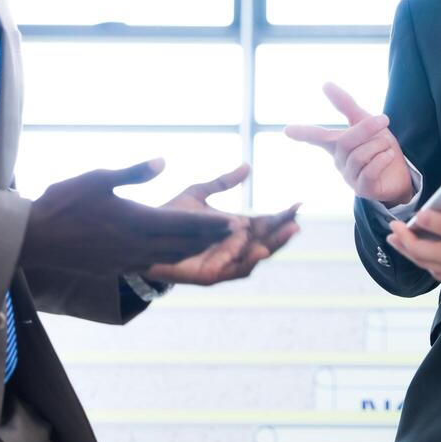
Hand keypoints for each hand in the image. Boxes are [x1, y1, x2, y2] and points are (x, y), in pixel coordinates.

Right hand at [19, 159, 232, 276]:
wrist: (35, 238)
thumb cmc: (64, 202)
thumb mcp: (99, 178)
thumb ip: (134, 172)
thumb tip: (163, 161)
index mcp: (137, 221)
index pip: (185, 224)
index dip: (212, 224)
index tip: (235, 222)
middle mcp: (137, 245)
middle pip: (184, 244)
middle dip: (212, 239)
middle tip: (237, 234)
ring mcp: (127, 259)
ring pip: (171, 257)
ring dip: (195, 250)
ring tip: (214, 244)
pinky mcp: (115, 267)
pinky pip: (152, 263)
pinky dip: (172, 258)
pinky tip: (175, 254)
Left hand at [145, 164, 300, 285]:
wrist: (141, 236)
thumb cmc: (171, 216)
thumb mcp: (199, 194)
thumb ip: (223, 183)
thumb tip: (248, 166)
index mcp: (235, 230)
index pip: (265, 223)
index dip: (282, 216)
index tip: (299, 205)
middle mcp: (233, 248)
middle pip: (266, 242)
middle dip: (282, 234)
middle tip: (297, 224)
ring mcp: (223, 263)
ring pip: (254, 259)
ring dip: (269, 248)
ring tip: (281, 238)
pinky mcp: (209, 275)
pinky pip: (232, 270)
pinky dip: (246, 261)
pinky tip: (255, 251)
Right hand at [284, 82, 413, 206]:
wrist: (402, 174)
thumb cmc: (380, 147)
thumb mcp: (365, 122)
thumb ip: (346, 105)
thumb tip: (325, 84)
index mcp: (336, 145)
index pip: (317, 136)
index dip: (303, 132)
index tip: (287, 129)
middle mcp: (339, 161)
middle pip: (345, 141)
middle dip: (366, 128)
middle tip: (384, 119)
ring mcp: (349, 177)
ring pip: (359, 155)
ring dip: (379, 146)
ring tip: (387, 146)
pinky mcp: (362, 190)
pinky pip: (369, 171)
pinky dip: (382, 160)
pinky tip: (389, 156)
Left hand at [384, 208, 440, 286]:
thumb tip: (420, 217)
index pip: (415, 247)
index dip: (402, 235)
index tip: (393, 224)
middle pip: (419, 258)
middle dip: (403, 247)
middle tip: (391, 237)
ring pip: (429, 266)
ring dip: (415, 255)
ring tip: (407, 247)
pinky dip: (432, 263)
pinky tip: (436, 261)